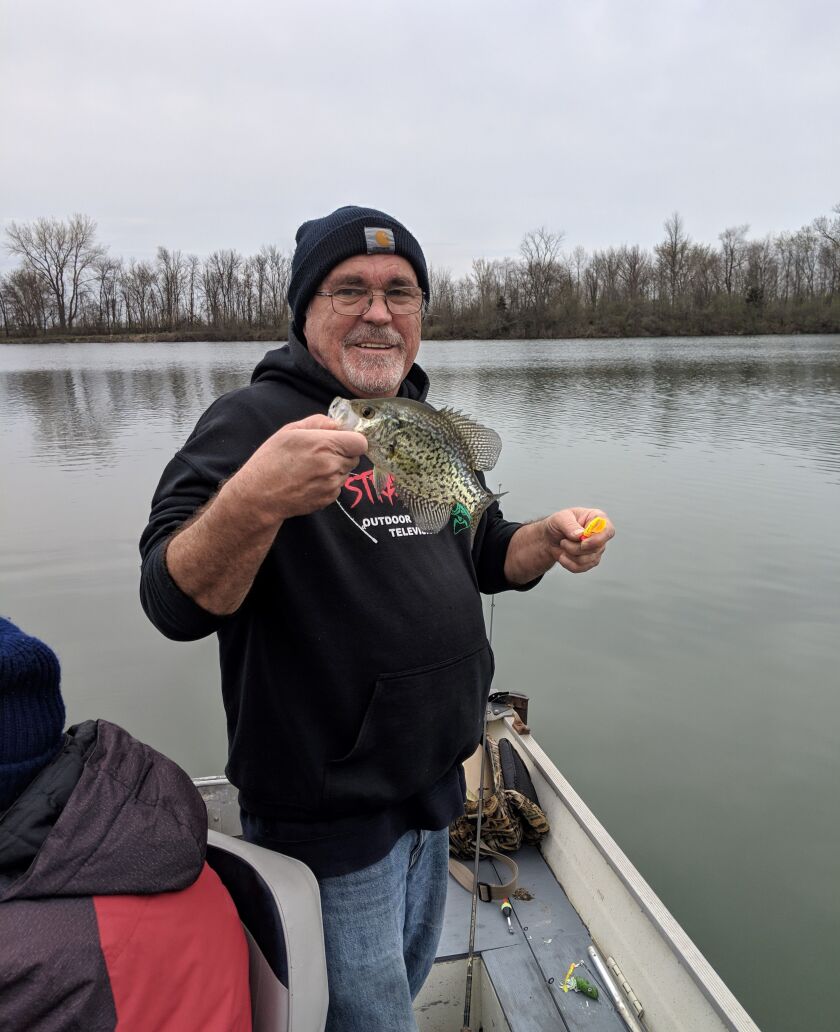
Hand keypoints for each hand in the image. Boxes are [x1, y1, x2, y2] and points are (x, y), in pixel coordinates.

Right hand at [230, 414, 367, 521]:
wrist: (259, 495)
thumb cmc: (271, 460)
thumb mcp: (289, 431)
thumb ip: (318, 422)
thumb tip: (337, 424)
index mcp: (325, 445)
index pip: (360, 442)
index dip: (352, 439)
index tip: (341, 439)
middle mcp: (332, 466)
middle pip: (355, 457)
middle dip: (343, 453)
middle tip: (320, 453)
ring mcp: (332, 485)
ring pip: (346, 472)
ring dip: (336, 468)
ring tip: (311, 468)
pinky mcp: (329, 499)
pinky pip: (338, 486)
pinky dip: (329, 482)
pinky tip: (309, 480)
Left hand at [543, 508, 614, 573]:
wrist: (550, 537)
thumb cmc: (558, 524)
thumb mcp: (560, 518)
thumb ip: (570, 525)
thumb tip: (580, 535)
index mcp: (597, 518)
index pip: (608, 531)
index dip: (597, 539)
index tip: (583, 543)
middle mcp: (600, 534)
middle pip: (596, 548)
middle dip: (575, 548)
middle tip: (563, 541)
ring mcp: (597, 549)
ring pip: (588, 560)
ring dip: (570, 554)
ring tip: (563, 545)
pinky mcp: (590, 561)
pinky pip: (581, 567)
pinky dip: (568, 563)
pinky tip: (563, 556)